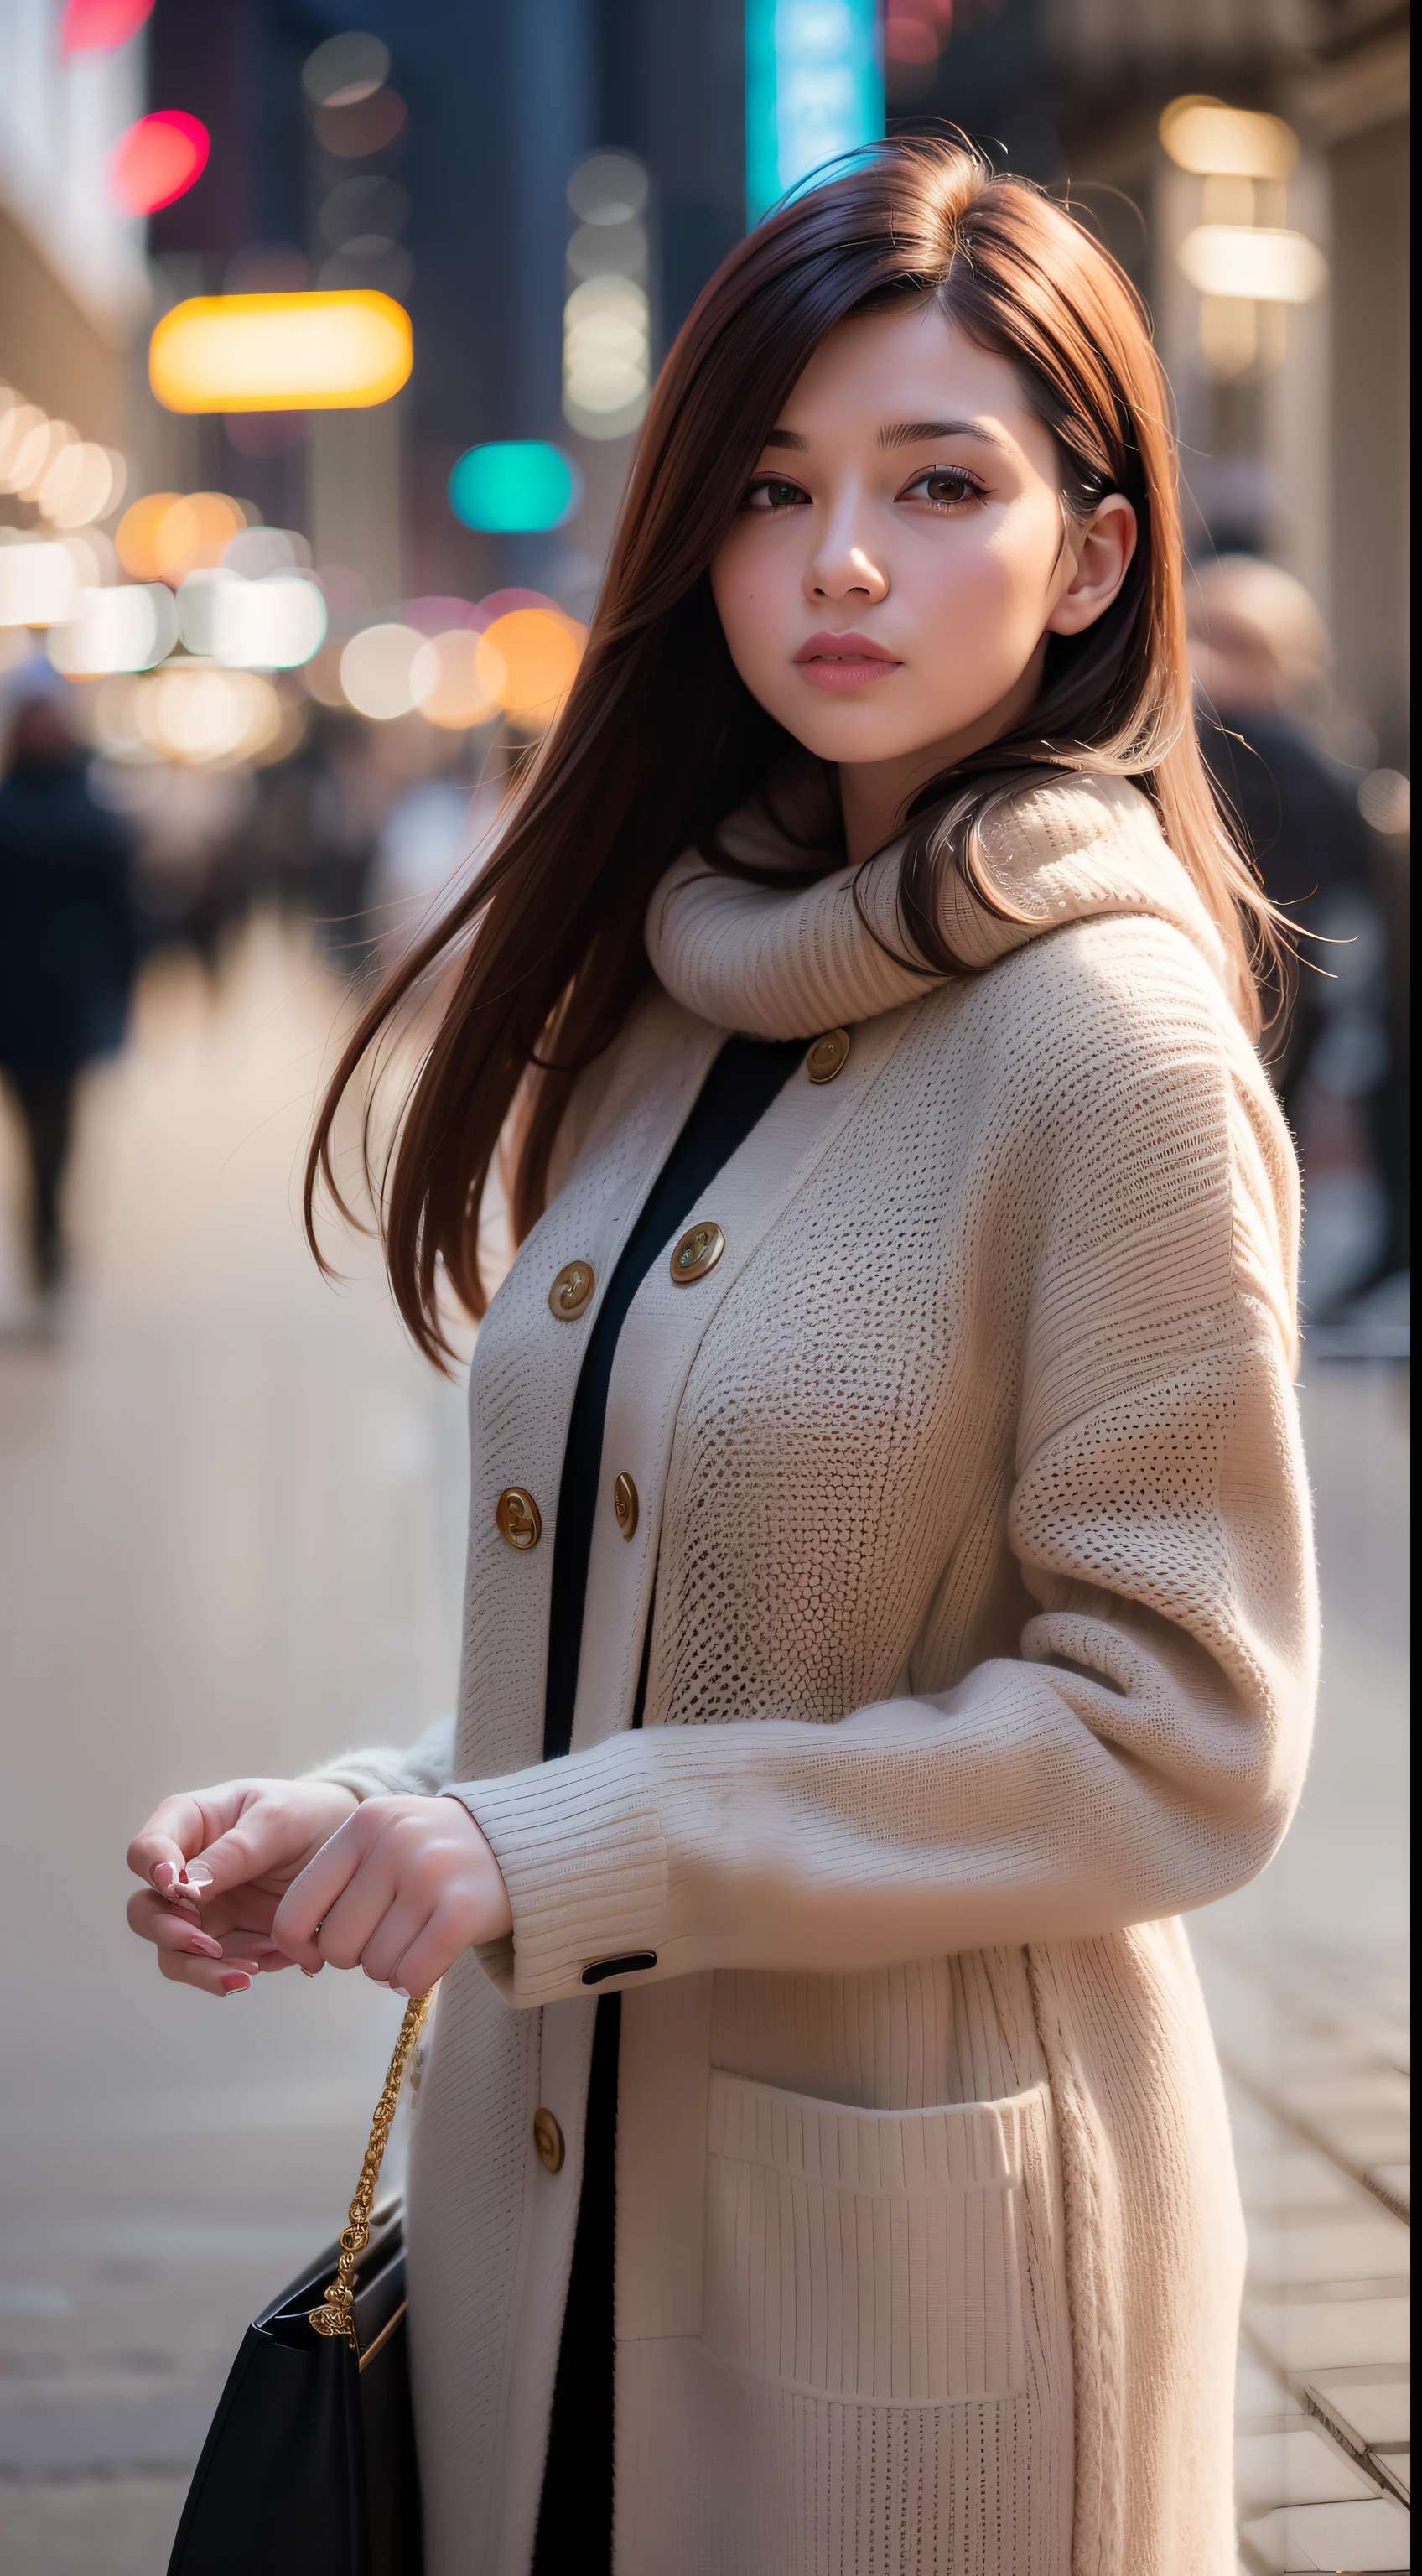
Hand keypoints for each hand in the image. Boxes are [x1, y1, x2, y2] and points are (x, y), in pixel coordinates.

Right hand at [126, 1777, 358, 1997]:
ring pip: (173, 1953)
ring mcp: (203, 1911)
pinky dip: (238, 1969)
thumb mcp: (277, 1821)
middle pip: (145, 1912)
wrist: (350, 1852)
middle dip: (168, 1932)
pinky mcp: (228, 1939)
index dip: (152, 1869)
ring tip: (248, 1970)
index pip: (146, 1850)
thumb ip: (233, 1851)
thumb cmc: (306, 1817)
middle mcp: (185, 1873)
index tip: (177, 1886)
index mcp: (188, 1825)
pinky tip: (273, 1957)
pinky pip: (215, 1967)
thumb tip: (184, 1886)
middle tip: (206, 1942)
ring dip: (203, 1967)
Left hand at [273, 1796, 511, 1994]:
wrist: (518, 1844)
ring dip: (391, 1968)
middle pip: (338, 1946)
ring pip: (376, 1965)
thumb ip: (337, 1884)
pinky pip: (413, 1975)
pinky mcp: (463, 1908)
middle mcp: (393, 1842)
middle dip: (356, 1957)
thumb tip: (301, 1953)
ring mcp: (429, 1872)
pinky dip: (415, 1981)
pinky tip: (428, 1962)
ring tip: (415, 1940)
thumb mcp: (381, 1841)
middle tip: (385, 1938)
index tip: (316, 1955)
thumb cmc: (432, 1856)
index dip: (298, 1946)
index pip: (296, 1908)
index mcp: (362, 1825)